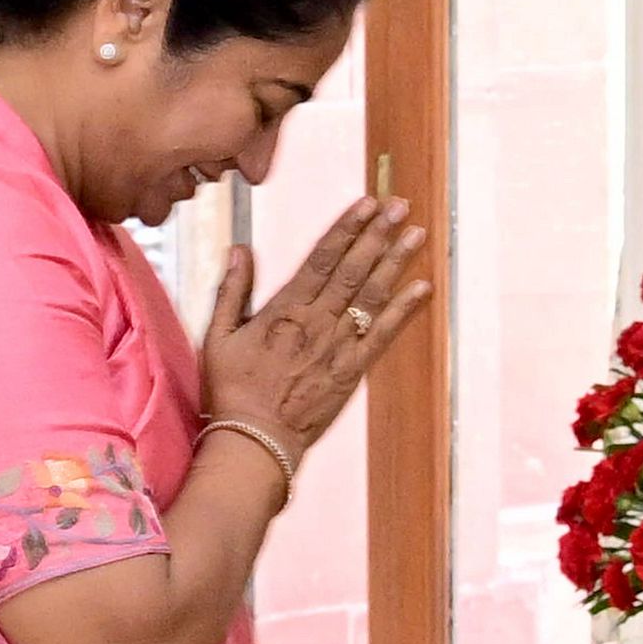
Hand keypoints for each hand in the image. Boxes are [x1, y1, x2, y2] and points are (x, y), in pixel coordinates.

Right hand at [198, 197, 431, 452]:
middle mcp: (316, 321)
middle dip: (378, 234)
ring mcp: (337, 346)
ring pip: (372, 295)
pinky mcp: (352, 371)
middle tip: (401, 206)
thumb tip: (240, 249)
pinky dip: (404, 310)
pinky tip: (423, 287)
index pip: (321, 258)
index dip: (346, 228)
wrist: (254, 440)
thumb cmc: (232, 390)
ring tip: (417, 234)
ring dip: (397, 262)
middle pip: (353, 269)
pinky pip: (382, 335)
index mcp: (284, 309)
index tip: (366, 203)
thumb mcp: (219, 336)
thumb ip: (232, 290)